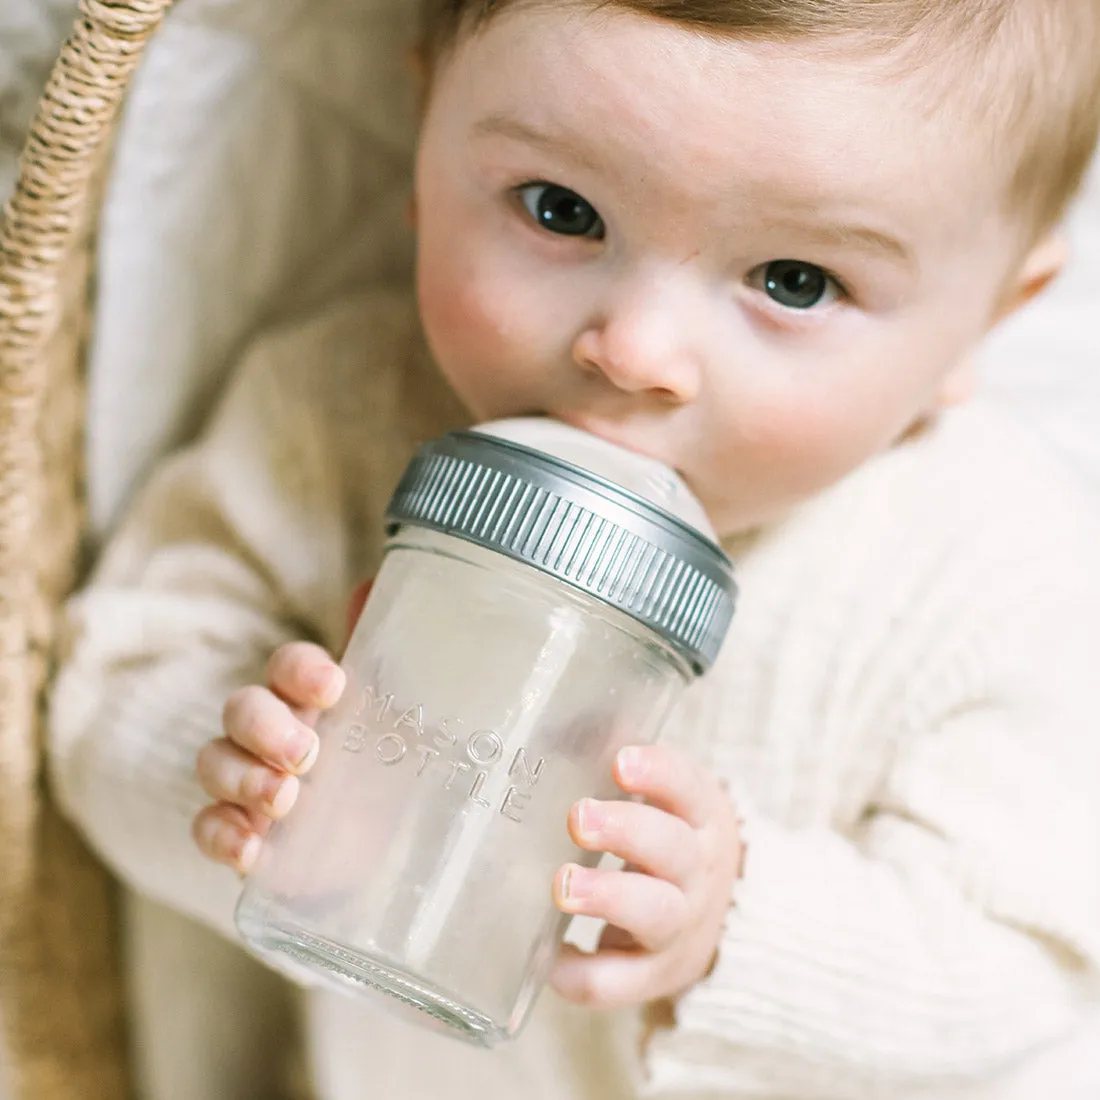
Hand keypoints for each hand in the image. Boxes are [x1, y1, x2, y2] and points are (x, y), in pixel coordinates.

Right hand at [191, 582, 371, 872]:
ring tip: (283, 799)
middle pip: (241, 709)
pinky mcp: (245, 836)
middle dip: (265, 727)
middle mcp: (274, 732)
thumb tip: (374, 586)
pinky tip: (250, 848)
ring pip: (214, 763)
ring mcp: (252, 783)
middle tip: (305, 754)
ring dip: (241, 778)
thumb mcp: (413, 717)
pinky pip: (206, 827)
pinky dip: (221, 835)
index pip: (288, 665)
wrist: (399, 851)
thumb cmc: (400, 768)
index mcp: (313, 697)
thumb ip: (396, 657)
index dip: (301, 670)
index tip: (333, 687)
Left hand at [550, 743, 743, 1008]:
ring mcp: (681, 927)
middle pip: (673, 850)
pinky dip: (582, 974)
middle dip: (626, 832)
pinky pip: (620, 982)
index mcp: (701, 815)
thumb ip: (614, 756)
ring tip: (563, 885)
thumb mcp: (662, 793)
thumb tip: (554, 722)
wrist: (725, 915)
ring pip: (654, 914)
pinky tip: (546, 959)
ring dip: (607, 898)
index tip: (621, 760)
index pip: (689, 787)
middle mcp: (698, 871)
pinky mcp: (656, 975)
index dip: (658, 772)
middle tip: (579, 817)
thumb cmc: (670, 834)